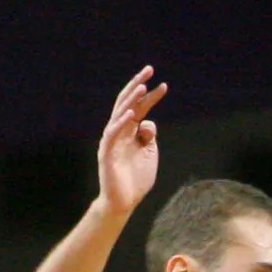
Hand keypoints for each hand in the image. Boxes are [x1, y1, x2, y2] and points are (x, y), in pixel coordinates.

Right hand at [96, 66, 169, 219]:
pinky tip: (132, 114)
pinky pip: (113, 134)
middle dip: (138, 86)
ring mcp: (112, 140)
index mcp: (130, 131)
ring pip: (120, 114)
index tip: (164, 85)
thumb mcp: (149, 154)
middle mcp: (119, 131)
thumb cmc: (136, 179)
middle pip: (127, 103)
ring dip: (131, 100)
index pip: (140, 107)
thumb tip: (148, 121)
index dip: (151, 96)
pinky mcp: (106, 152)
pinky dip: (122, 123)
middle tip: (149, 69)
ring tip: (142, 87)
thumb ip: (149, 136)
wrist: (124, 202)